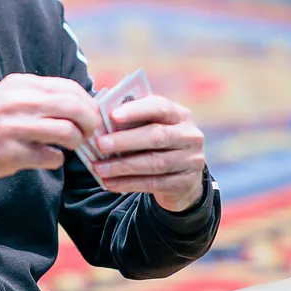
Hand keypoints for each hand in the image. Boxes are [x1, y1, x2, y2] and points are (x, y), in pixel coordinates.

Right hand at [0, 73, 100, 185]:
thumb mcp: (6, 97)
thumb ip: (36, 96)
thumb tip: (75, 104)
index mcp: (20, 85)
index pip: (69, 88)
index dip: (88, 104)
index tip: (91, 116)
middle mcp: (20, 102)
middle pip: (74, 108)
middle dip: (90, 123)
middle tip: (89, 134)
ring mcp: (16, 128)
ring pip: (68, 132)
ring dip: (76, 143)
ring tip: (69, 147)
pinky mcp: (13, 154)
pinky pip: (51, 157)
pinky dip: (56, 160)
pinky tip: (47, 159)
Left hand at [89, 95, 205, 211]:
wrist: (183, 177)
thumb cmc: (157, 145)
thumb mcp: (151, 128)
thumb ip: (133, 123)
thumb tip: (101, 123)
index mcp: (180, 115)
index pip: (160, 107)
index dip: (136, 111)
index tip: (112, 115)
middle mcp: (190, 136)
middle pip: (157, 136)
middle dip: (125, 140)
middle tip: (100, 145)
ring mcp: (191, 160)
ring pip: (154, 163)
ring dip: (123, 166)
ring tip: (99, 168)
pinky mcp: (185, 183)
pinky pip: (154, 184)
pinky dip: (128, 184)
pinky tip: (110, 183)